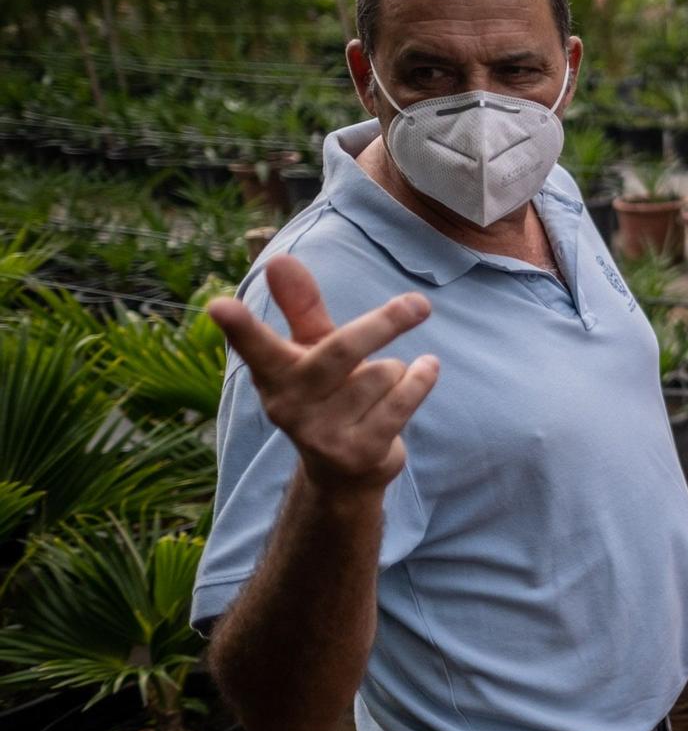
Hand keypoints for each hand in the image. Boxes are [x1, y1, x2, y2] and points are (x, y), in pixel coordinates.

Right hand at [208, 254, 438, 493]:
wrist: (346, 470)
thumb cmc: (327, 393)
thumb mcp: (311, 348)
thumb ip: (300, 306)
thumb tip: (279, 259)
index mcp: (272, 374)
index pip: (253, 345)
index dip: (239, 326)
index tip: (219, 305)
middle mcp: (289, 405)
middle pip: (342, 348)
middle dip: (385, 323)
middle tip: (418, 304)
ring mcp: (321, 433)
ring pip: (383, 373)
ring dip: (396, 370)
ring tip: (382, 386)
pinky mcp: (358, 453)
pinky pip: (403, 400)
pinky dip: (421, 379)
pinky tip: (425, 371)